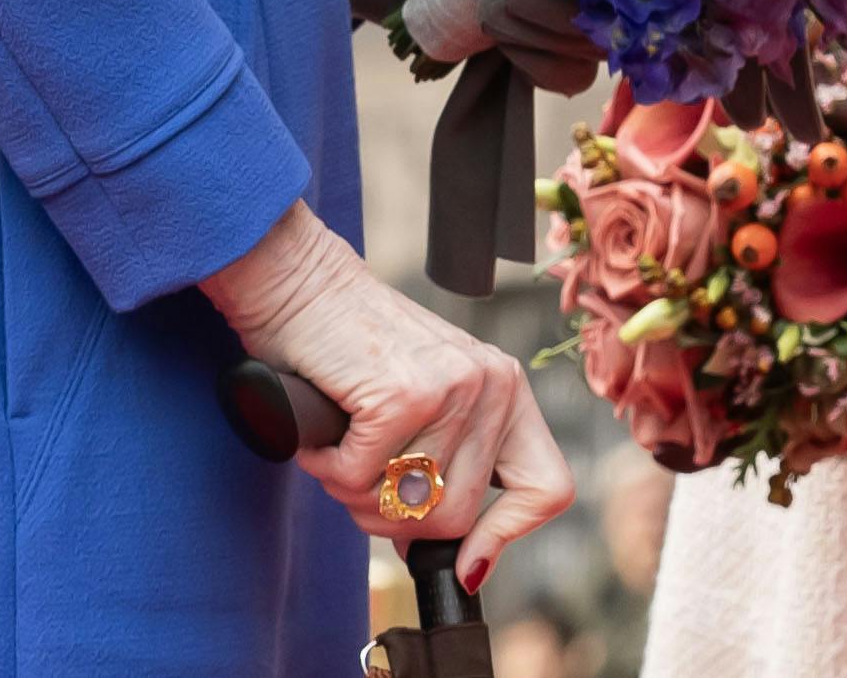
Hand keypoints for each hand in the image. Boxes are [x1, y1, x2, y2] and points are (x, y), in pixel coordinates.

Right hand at [203, 203, 574, 591]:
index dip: (504, 539)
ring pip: (406, 506)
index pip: (548, 488)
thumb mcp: (424, 406)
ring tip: (340, 447)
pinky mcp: (403, 392)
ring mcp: (453, 387)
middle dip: (393, 517)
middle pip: (455, 517)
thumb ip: (448, 467)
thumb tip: (456, 560)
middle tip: (358, 476)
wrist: (298, 283)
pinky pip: (360, 480)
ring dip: (354, 494)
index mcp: (507, 390)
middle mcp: (493, 384)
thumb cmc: (352, 354)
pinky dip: (328, 470)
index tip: (463, 564)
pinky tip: (323, 437)